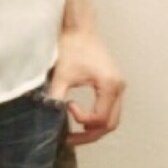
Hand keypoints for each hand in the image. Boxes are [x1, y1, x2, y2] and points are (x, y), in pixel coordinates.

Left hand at [47, 26, 125, 145]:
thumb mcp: (62, 75)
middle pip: (111, 123)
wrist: (79, 27)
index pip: (100, 118)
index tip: (66, 109)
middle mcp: (119, 87)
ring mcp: (118, 85)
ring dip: (95, 127)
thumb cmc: (72, 47)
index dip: (82, 121)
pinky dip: (97, 116)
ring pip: (112, 118)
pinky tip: (80, 116)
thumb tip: (48, 119)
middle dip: (90, 134)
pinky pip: (110, 108)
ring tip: (75, 132)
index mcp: (110, 85)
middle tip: (70, 139)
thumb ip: (56, 99)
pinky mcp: (112, 83)